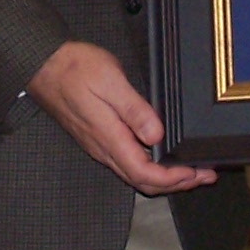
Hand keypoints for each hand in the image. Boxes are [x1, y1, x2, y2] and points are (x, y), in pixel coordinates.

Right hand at [26, 40, 215, 193]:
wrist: (44, 65)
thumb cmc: (74, 69)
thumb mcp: (110, 80)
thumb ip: (135, 110)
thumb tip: (157, 135)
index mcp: (108, 137)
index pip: (144, 173)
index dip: (173, 179)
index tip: (195, 171)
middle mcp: (104, 148)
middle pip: (143, 181)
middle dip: (176, 184)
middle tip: (204, 175)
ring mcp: (100, 146)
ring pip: (135, 175)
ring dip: (165, 178)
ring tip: (191, 170)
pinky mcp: (99, 139)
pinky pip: (128, 164)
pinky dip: (151, 167)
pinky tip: (162, 156)